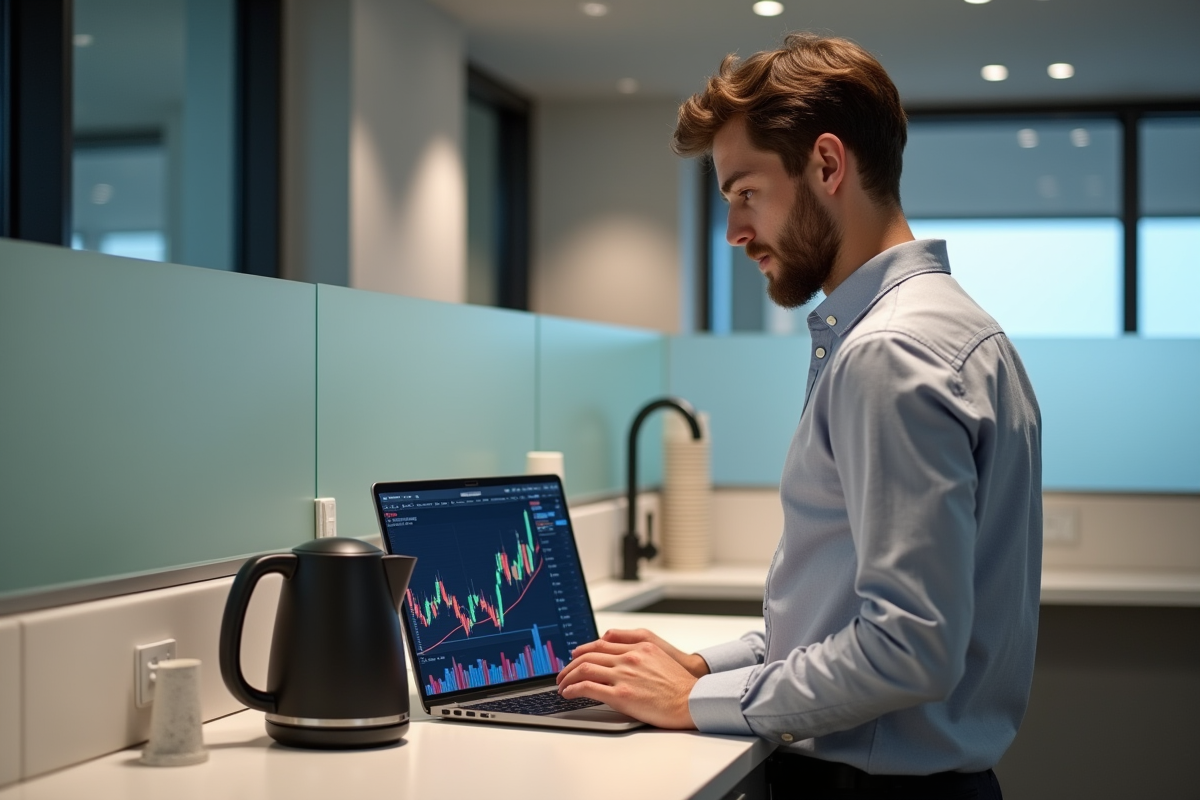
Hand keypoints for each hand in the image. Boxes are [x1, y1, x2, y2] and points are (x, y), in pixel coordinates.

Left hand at [556, 634, 704, 728]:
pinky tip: (569, 694)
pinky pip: (588, 688)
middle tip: (562, 673)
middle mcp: (629, 658)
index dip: (583, 650)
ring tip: (562, 685)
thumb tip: (612, 642)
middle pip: (589, 655)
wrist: (692, 700)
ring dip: (568, 677)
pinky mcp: (621, 695)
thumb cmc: (679, 683)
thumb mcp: (659, 652)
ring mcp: (624, 676)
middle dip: (570, 665)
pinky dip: (574, 689)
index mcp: (638, 647)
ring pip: (585, 669)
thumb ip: (635, 644)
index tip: (575, 657)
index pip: (601, 644)